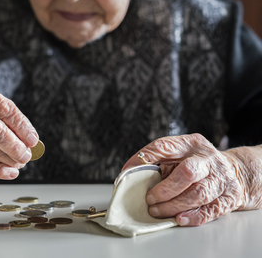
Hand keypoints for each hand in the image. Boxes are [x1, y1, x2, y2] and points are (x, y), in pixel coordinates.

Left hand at [121, 134, 245, 226]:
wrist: (234, 171)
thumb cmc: (196, 164)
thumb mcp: (179, 154)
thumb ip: (157, 161)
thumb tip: (129, 173)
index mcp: (191, 144)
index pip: (165, 146)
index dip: (144, 158)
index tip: (128, 172)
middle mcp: (208, 159)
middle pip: (187, 172)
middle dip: (165, 189)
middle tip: (149, 198)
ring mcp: (221, 178)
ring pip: (198, 194)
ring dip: (174, 205)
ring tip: (157, 211)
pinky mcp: (228, 197)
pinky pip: (211, 210)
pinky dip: (193, 216)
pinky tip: (179, 218)